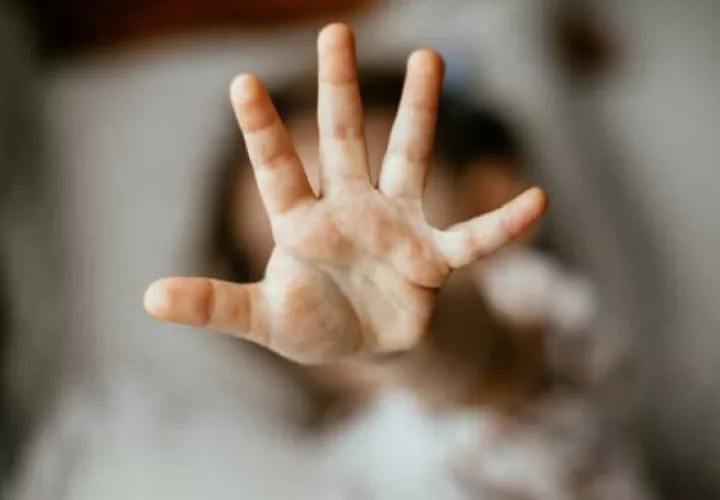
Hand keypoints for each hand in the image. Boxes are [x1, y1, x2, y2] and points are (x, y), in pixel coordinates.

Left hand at [143, 24, 546, 364]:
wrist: (365, 341)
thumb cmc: (312, 322)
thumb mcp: (262, 318)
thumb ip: (214, 305)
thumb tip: (147, 297)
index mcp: (302, 222)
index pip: (279, 169)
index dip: (262, 129)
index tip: (242, 81)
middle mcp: (350, 209)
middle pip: (342, 140)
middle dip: (337, 89)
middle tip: (334, 31)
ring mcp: (395, 225)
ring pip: (407, 158)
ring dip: (419, 113)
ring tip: (430, 59)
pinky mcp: (433, 257)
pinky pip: (473, 237)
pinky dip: (502, 224)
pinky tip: (539, 201)